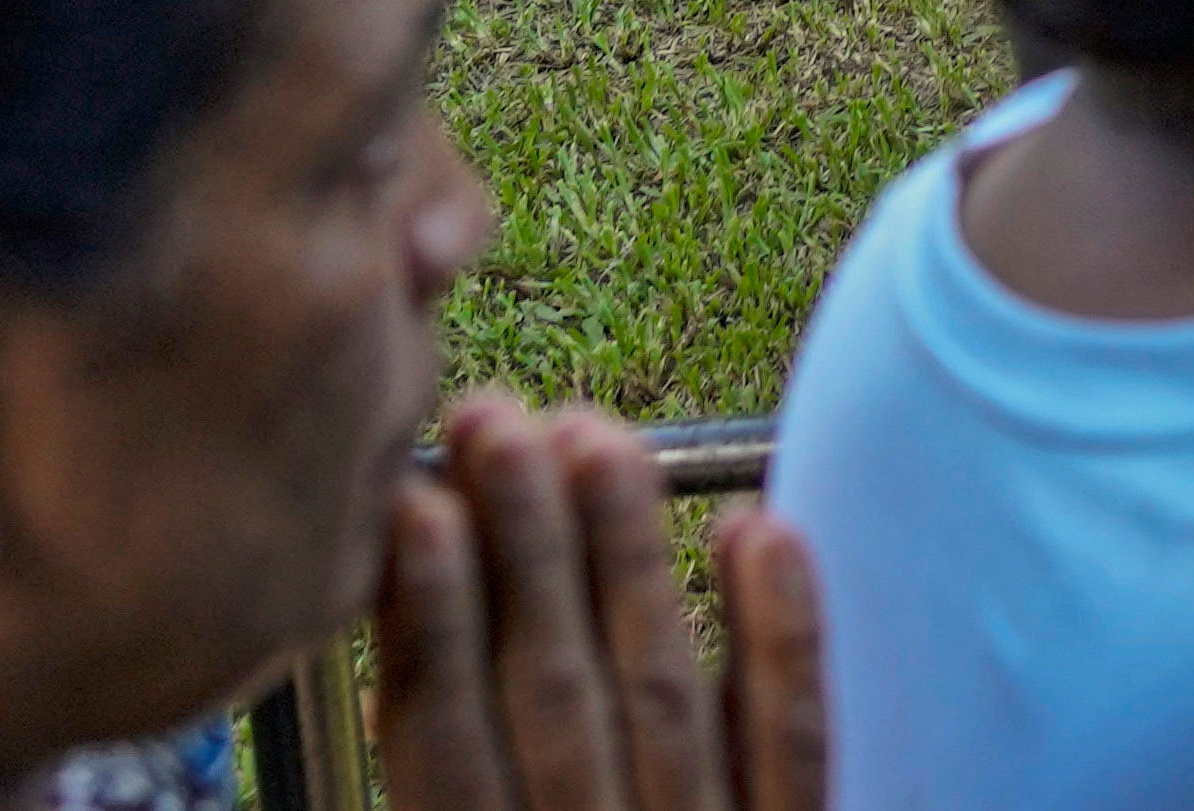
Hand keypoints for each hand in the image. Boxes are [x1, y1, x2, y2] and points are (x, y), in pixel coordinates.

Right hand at [365, 397, 824, 810]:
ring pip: (660, 687)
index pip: (442, 733)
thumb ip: (446, 774)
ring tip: (594, 439)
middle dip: (524, 545)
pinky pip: (791, 738)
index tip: (415, 499)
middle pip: (553, 686)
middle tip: (495, 418)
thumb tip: (401, 635)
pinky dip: (776, 629)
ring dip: (626, 555)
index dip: (429, 613)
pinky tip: (754, 527)